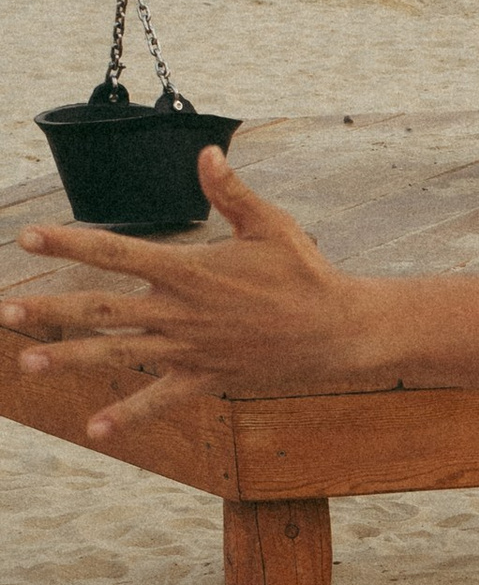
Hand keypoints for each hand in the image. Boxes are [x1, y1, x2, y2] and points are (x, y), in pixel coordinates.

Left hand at [3, 152, 369, 440]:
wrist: (338, 330)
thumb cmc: (305, 271)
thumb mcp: (270, 225)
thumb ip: (230, 192)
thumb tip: (205, 154)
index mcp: (189, 270)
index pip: (116, 252)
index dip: (69, 242)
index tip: (28, 237)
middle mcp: (181, 311)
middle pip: (101, 310)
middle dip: (49, 308)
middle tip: (4, 309)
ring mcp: (191, 349)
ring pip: (119, 354)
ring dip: (71, 359)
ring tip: (27, 363)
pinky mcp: (207, 378)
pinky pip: (160, 399)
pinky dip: (129, 415)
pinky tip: (94, 430)